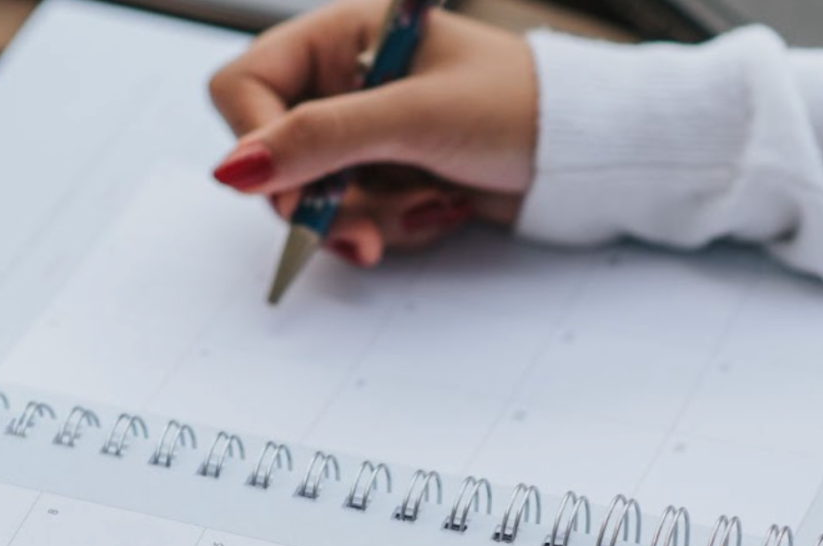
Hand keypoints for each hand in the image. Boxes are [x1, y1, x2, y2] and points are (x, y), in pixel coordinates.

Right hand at [207, 0, 536, 266]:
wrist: (587, 153)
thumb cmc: (517, 107)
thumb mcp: (413, 117)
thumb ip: (321, 138)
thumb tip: (235, 168)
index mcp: (341, 37)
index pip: (246, 88)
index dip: (256, 142)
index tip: (290, 187)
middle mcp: (345, 82)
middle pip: (276, 155)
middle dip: (322, 200)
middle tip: (361, 231)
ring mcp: (367, 134)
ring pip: (317, 198)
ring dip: (369, 217)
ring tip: (429, 206)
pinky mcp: (391, 177)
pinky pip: (358, 217)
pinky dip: (396, 225)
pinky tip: (444, 208)